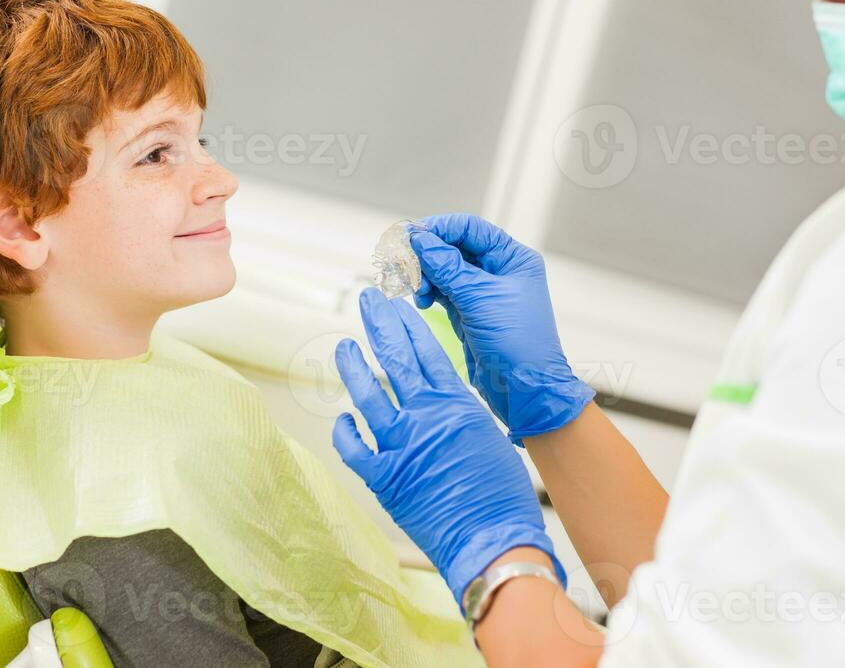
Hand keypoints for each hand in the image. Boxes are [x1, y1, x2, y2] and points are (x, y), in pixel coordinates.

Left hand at [332, 287, 563, 608]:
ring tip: (345, 348)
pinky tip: (343, 418)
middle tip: (368, 303)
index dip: (408, 326)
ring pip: (366, 395)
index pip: (426, 352)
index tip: (397, 307)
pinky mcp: (383, 478)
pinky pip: (353, 447)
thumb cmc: (502, 496)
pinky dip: (345, 430)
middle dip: (379, 326)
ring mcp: (400, 446)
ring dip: (353, 368)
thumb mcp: (488, 436)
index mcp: (455, 405)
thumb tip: (443, 399)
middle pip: (395, 360)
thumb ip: (460, 413)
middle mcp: (424, 418)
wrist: (494, 542)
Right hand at [411, 213, 594, 442]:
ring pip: (445, 270)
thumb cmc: (519, 343)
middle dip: (428, 254)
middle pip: (454, 247)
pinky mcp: (469, 312)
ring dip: (425, 275)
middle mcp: (500, 271)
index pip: (471, 229)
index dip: (440, 228)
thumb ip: (447, 267)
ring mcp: (483, 293)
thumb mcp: (480, 299)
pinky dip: (428, 292)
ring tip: (416, 289)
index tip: (412, 236)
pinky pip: (443, 291)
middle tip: (404, 263)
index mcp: (513, 259)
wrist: (526, 390)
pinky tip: (420, 299)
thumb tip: (420, 240)